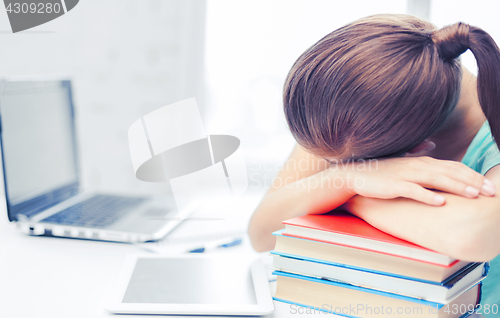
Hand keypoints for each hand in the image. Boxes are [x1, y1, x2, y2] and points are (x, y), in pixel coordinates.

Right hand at [337, 156, 495, 205]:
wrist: (354, 173)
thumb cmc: (379, 170)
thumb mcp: (400, 159)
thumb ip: (417, 152)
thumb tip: (431, 144)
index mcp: (422, 161)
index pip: (453, 167)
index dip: (472, 175)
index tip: (488, 185)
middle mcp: (417, 166)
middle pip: (450, 172)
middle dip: (472, 182)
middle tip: (491, 192)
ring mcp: (405, 175)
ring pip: (436, 180)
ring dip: (456, 187)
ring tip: (474, 195)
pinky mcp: (393, 186)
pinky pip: (413, 191)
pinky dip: (427, 196)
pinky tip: (440, 203)